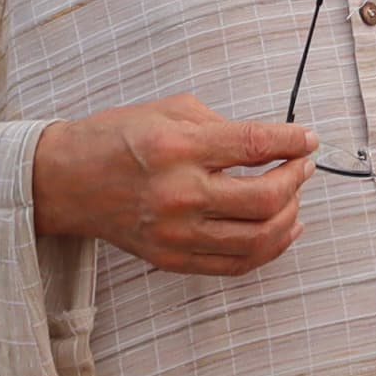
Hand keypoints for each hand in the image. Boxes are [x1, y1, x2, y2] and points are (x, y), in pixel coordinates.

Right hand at [30, 95, 315, 274]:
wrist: (66, 181)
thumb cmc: (118, 136)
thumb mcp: (170, 110)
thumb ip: (223, 126)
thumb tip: (273, 143)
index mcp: (178, 146)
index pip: (255, 145)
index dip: (292, 141)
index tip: (309, 139)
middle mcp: (179, 193)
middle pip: (265, 198)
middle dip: (297, 179)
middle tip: (303, 166)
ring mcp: (176, 233)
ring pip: (258, 239)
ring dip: (290, 217)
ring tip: (295, 198)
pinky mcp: (172, 259)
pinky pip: (235, 264)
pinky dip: (269, 250)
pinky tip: (282, 230)